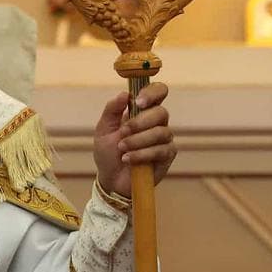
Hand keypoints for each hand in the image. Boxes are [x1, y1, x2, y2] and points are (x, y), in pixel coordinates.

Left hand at [93, 82, 176, 197]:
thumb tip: (124, 93)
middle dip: (139, 122)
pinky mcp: (167, 155)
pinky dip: (141, 154)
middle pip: (161, 112)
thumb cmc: (108, 152)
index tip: (138, 102)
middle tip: (123, 132)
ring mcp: (164, 138)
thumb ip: (112, 110)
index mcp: (142, 111)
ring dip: (137, 140)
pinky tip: (127, 159)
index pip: (158, 92)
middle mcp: (157, 122)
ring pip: (161, 132)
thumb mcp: (103, 129)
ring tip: (122, 149)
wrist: (110, 179)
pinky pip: (160, 150)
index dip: (152, 92)